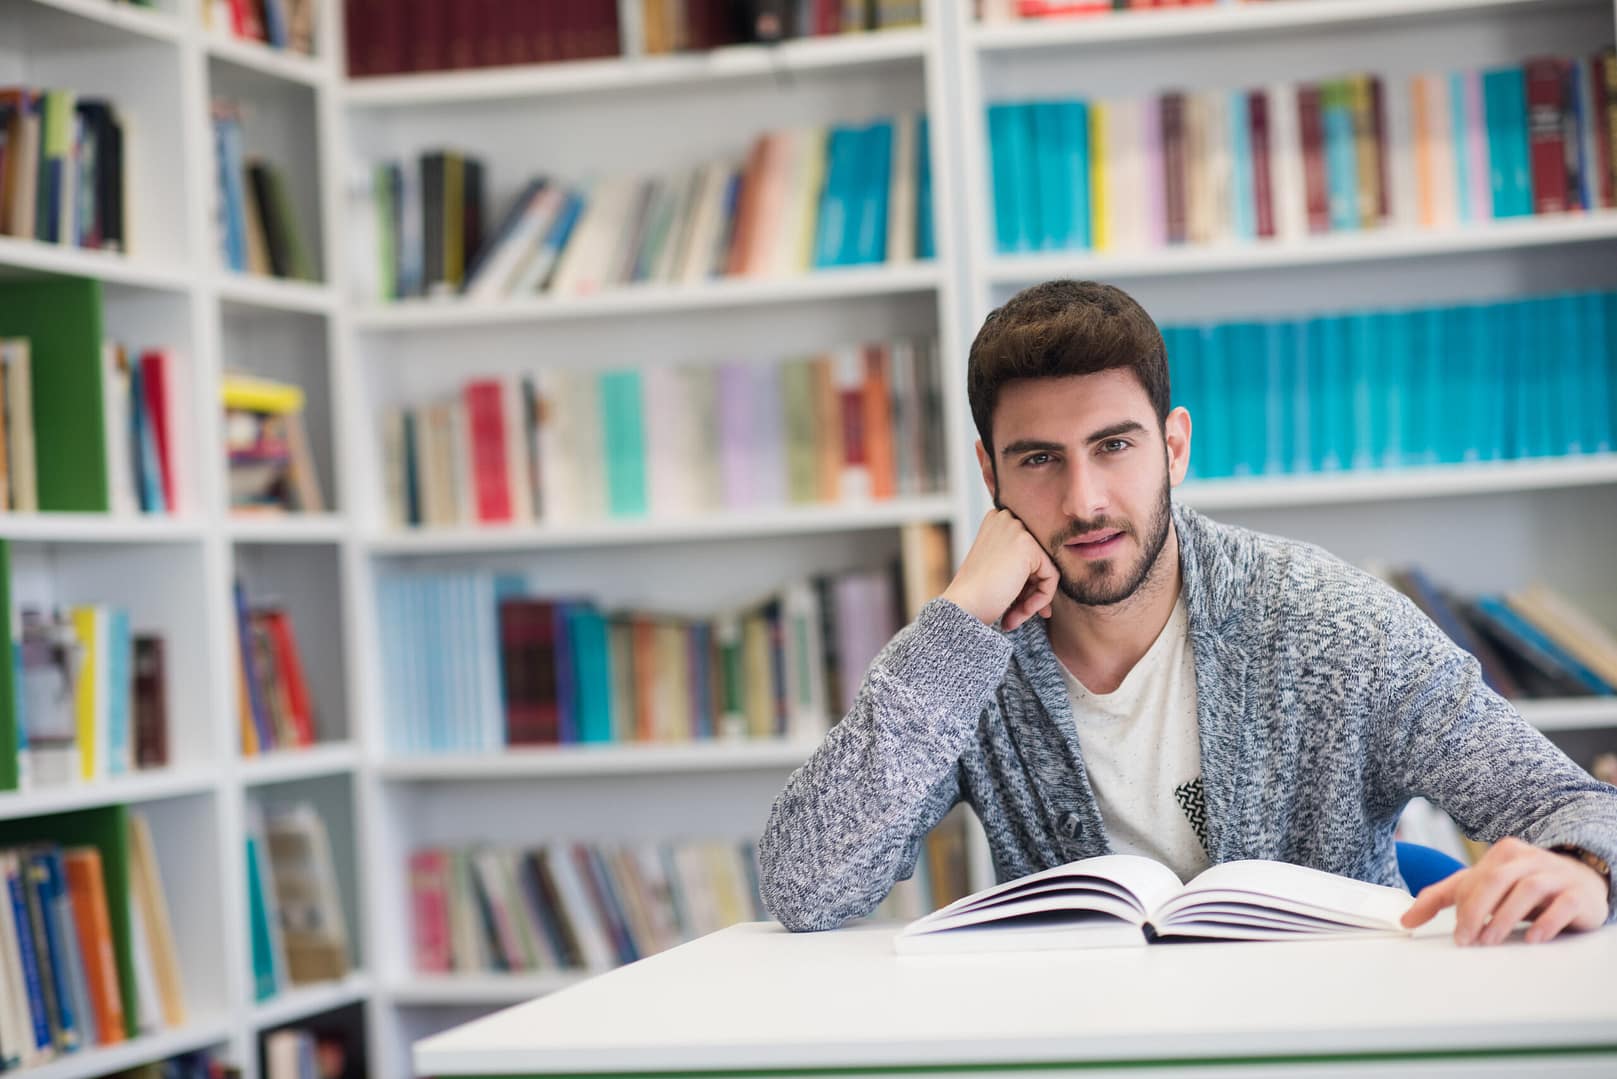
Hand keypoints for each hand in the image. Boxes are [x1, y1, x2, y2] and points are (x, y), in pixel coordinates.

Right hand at [941, 509, 1058, 631]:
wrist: (963, 607)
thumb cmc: (976, 594)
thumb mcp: (999, 568)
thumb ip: (1022, 564)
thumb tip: (1049, 576)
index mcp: (996, 520)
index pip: (1029, 551)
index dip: (1026, 581)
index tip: (1017, 603)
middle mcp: (1006, 518)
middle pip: (1040, 558)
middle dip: (1032, 590)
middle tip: (1018, 614)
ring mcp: (1017, 530)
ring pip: (1047, 568)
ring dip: (1035, 598)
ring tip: (1016, 617)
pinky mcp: (1029, 546)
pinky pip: (1051, 577)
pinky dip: (1041, 598)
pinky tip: (1022, 611)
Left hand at [1400, 837, 1609, 944]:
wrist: (1582, 881)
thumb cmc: (1522, 885)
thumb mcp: (1482, 886)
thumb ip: (1442, 899)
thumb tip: (1405, 920)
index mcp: (1502, 854)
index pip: (1477, 879)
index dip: (1465, 908)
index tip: (1459, 936)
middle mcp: (1528, 859)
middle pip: (1497, 879)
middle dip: (1479, 911)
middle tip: (1470, 940)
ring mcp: (1555, 874)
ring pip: (1529, 889)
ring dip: (1507, 917)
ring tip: (1492, 941)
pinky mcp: (1578, 894)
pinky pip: (1563, 904)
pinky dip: (1546, 922)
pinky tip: (1533, 938)